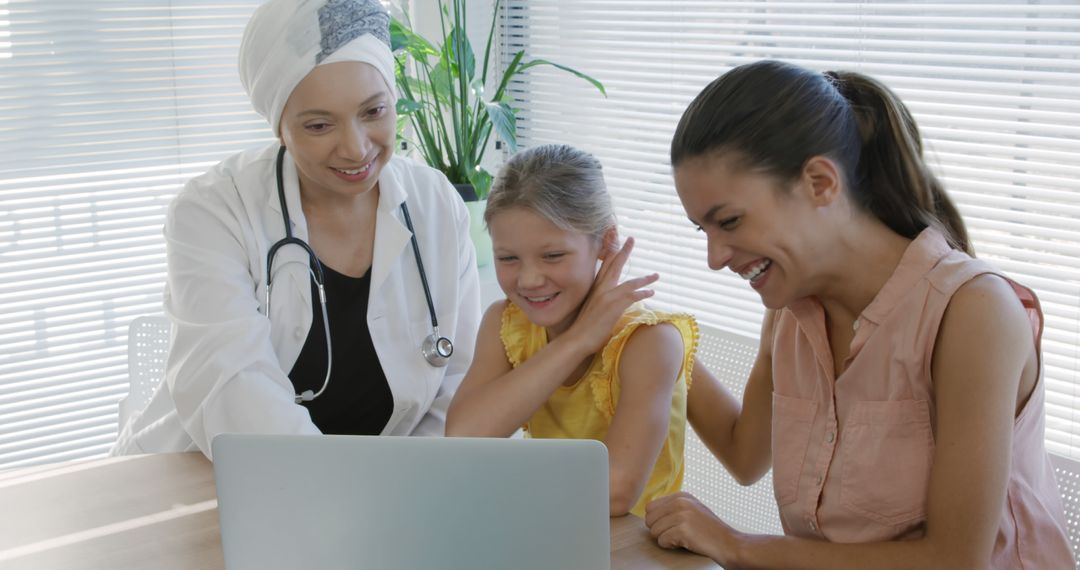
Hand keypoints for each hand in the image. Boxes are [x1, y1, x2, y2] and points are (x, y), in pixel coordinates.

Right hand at [564, 236, 658, 353]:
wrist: (577, 338)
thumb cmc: (585, 326)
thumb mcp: (592, 307)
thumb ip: (600, 299)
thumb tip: (608, 300)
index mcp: (595, 287)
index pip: (604, 264)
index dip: (610, 250)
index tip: (614, 238)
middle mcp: (600, 288)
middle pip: (614, 265)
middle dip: (623, 251)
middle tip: (631, 238)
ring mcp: (607, 296)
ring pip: (629, 282)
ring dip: (644, 279)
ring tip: (656, 275)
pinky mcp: (613, 306)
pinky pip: (632, 296)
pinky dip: (642, 293)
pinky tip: (651, 293)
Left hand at [645, 492, 739, 563]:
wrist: (729, 543)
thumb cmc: (709, 530)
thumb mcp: (692, 509)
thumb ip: (673, 507)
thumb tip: (649, 511)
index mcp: (681, 495)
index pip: (650, 507)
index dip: (658, 521)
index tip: (672, 526)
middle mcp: (680, 502)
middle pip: (649, 519)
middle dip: (659, 530)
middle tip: (676, 534)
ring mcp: (682, 515)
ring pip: (654, 531)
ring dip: (666, 539)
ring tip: (683, 538)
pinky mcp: (682, 529)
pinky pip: (662, 541)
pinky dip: (671, 546)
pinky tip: (685, 543)